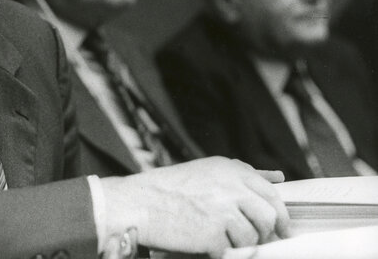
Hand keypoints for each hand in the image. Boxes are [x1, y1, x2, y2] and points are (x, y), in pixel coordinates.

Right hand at [99, 157, 289, 258]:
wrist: (139, 202)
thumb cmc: (169, 188)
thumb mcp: (208, 171)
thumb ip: (243, 173)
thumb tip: (277, 177)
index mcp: (231, 170)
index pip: (271, 195)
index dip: (280, 215)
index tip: (282, 229)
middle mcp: (231, 187)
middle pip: (269, 217)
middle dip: (267, 233)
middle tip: (259, 242)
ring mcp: (224, 211)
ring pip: (253, 238)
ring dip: (241, 244)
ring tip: (222, 239)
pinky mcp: (214, 234)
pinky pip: (232, 252)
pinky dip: (221, 252)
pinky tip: (207, 245)